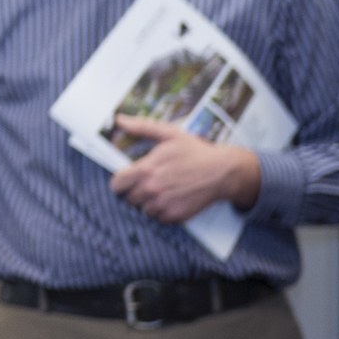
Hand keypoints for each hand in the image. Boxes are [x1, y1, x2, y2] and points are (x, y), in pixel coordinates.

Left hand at [109, 114, 261, 223]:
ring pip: (142, 210)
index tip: (130, 179)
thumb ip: (141, 128)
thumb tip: (119, 120)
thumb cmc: (195, 151)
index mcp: (145, 170)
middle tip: (151, 183)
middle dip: (136, 191)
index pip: (116, 185)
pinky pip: (158, 218)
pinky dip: (162, 211)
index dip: (122, 182)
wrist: (222, 172)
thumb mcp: (168, 134)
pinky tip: (172, 199)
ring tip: (163, 190)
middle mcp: (151, 189)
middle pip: (128, 199)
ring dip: (149, 203)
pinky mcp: (175, 216)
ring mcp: (163, 204)